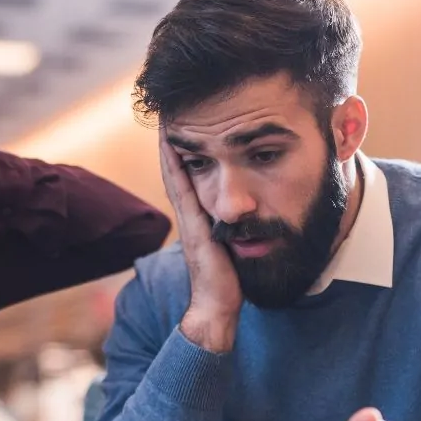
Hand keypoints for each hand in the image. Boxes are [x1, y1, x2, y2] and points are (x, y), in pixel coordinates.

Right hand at [159, 131, 241, 351]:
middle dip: (173, 143)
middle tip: (170, 112)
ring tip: (167, 118)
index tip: (183, 127)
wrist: (218, 307)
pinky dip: (174, 163)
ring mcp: (188, 218)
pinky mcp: (192, 223)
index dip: (183, 154)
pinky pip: (181, 186)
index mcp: (199, 219)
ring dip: (170, 146)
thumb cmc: (229, 283)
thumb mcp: (234, 247)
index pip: (188, 178)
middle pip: (178, 171)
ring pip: (176, 174)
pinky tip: (174, 143)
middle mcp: (190, 215)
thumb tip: (254, 216)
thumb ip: (237, 230)